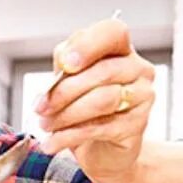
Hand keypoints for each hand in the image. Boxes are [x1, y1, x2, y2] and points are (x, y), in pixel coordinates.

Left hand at [36, 18, 155, 181]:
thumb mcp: (70, 83)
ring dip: (65, 115)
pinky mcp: (137, 125)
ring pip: (102, 100)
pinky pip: (99, 128)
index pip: (113, 32)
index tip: (65, 64)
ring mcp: (141, 97)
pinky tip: (53, 141)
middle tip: (40, 106)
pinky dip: (69, 135)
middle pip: (103, 72)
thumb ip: (65, 67)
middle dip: (63, 91)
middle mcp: (137, 69)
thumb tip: (62, 61)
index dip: (88, 45)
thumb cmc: (85, 110)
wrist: (102, 149)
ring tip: (46, 125)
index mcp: (119, 50)